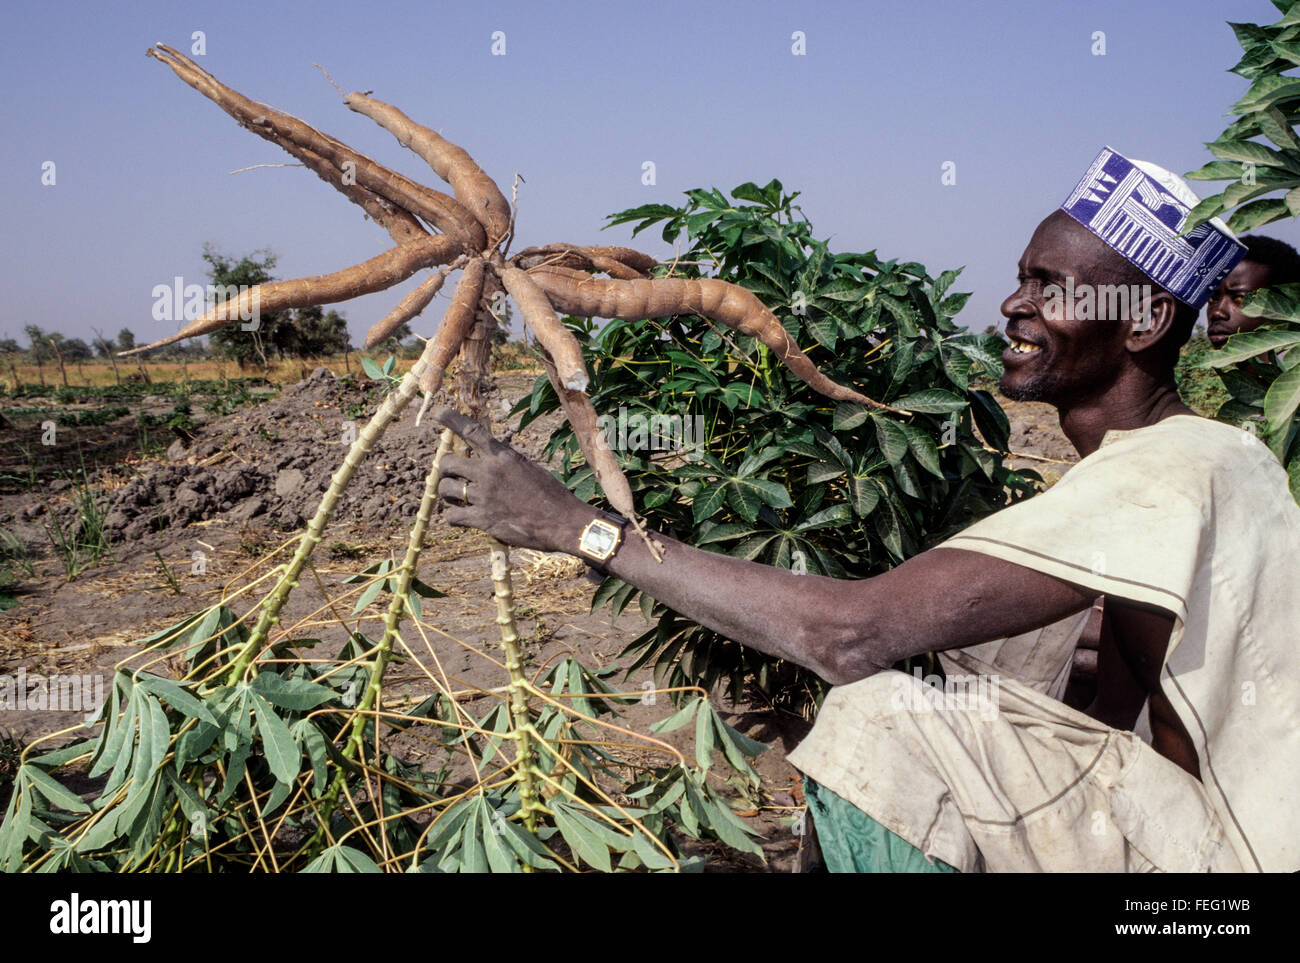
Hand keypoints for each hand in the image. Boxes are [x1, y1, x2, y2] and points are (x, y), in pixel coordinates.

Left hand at [429, 407, 591, 552]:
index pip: (472, 432)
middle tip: (450, 476)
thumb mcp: (529, 468)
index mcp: (503, 457)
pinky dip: (453, 515)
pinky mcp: (483, 519)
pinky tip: (460, 516)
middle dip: (444, 469)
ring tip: (456, 498)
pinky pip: (452, 515)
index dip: (452, 420)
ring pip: (445, 489)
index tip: (438, 413)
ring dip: (447, 493)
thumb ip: (505, 463)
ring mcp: (484, 496)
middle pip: (448, 462)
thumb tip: (488, 460)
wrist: (562, 522)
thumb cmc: (551, 495)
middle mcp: (490, 472)